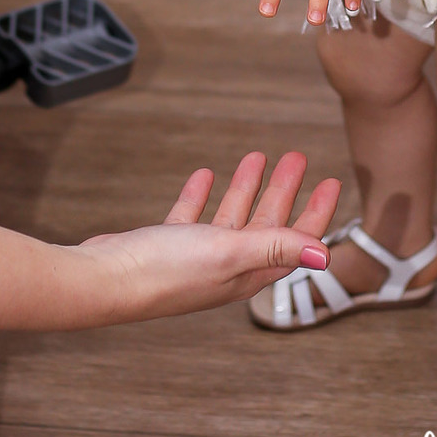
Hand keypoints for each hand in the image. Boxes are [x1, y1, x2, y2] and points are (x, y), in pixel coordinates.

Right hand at [75, 150, 340, 321]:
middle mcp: (226, 268)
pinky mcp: (166, 247)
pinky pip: (192, 216)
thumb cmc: (167, 271)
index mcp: (247, 273)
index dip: (315, 213)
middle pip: (266, 225)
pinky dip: (202, 195)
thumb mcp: (228, 252)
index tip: (330, 181)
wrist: (106, 280)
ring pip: (231, 217)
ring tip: (257, 156)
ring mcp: (195, 258)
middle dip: (284, 191)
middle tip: (296, 157)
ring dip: (246, 188)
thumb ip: (275, 248)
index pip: (293, 241)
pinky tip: (205, 175)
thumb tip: (327, 254)